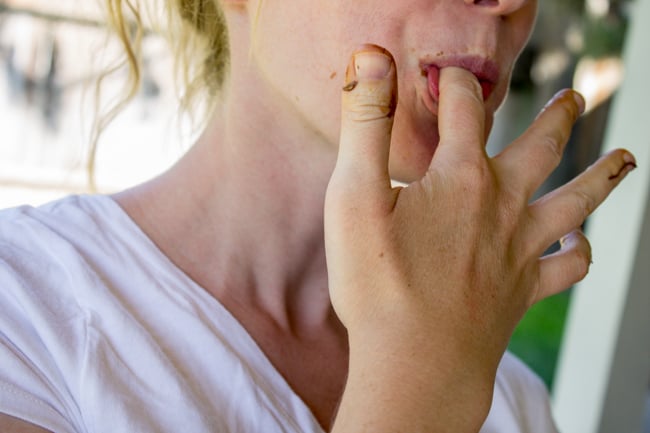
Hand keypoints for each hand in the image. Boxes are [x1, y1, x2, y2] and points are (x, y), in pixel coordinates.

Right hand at [325, 44, 635, 431]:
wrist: (417, 364)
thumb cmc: (378, 283)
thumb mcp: (354, 195)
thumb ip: (365, 124)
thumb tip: (371, 58)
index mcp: (461, 175)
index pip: (465, 106)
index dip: (455, 83)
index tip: (447, 75)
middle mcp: (502, 203)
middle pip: (542, 145)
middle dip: (556, 115)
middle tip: (573, 96)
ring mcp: (520, 247)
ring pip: (575, 200)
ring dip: (600, 176)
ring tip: (623, 157)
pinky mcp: (524, 289)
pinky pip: (567, 267)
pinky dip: (579, 252)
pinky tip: (581, 243)